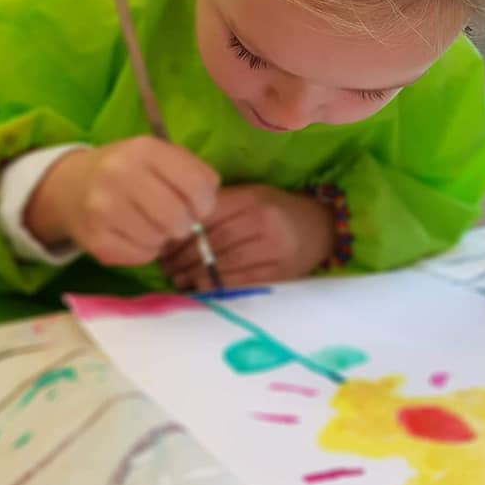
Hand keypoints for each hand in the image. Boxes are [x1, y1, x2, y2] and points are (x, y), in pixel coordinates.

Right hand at [25, 137, 219, 265]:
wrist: (71, 185)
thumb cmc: (129, 170)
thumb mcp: (160, 156)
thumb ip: (193, 173)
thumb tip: (207, 207)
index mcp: (144, 148)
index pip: (197, 185)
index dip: (206, 203)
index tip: (198, 206)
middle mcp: (120, 173)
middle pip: (178, 217)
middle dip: (184, 224)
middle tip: (174, 219)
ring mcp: (103, 207)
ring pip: (160, 240)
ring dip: (162, 238)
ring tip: (149, 223)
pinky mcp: (94, 239)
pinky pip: (140, 256)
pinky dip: (145, 251)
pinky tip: (133, 234)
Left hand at [161, 184, 335, 290]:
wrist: (321, 227)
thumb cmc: (277, 210)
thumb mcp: (251, 196)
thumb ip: (219, 207)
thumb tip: (175, 225)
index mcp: (252, 198)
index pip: (207, 216)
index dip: (181, 232)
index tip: (163, 242)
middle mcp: (263, 222)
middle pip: (212, 243)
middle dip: (183, 257)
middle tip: (165, 266)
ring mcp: (274, 250)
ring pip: (224, 265)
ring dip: (194, 275)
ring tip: (177, 279)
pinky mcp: (281, 273)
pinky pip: (241, 283)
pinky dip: (216, 287)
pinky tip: (200, 288)